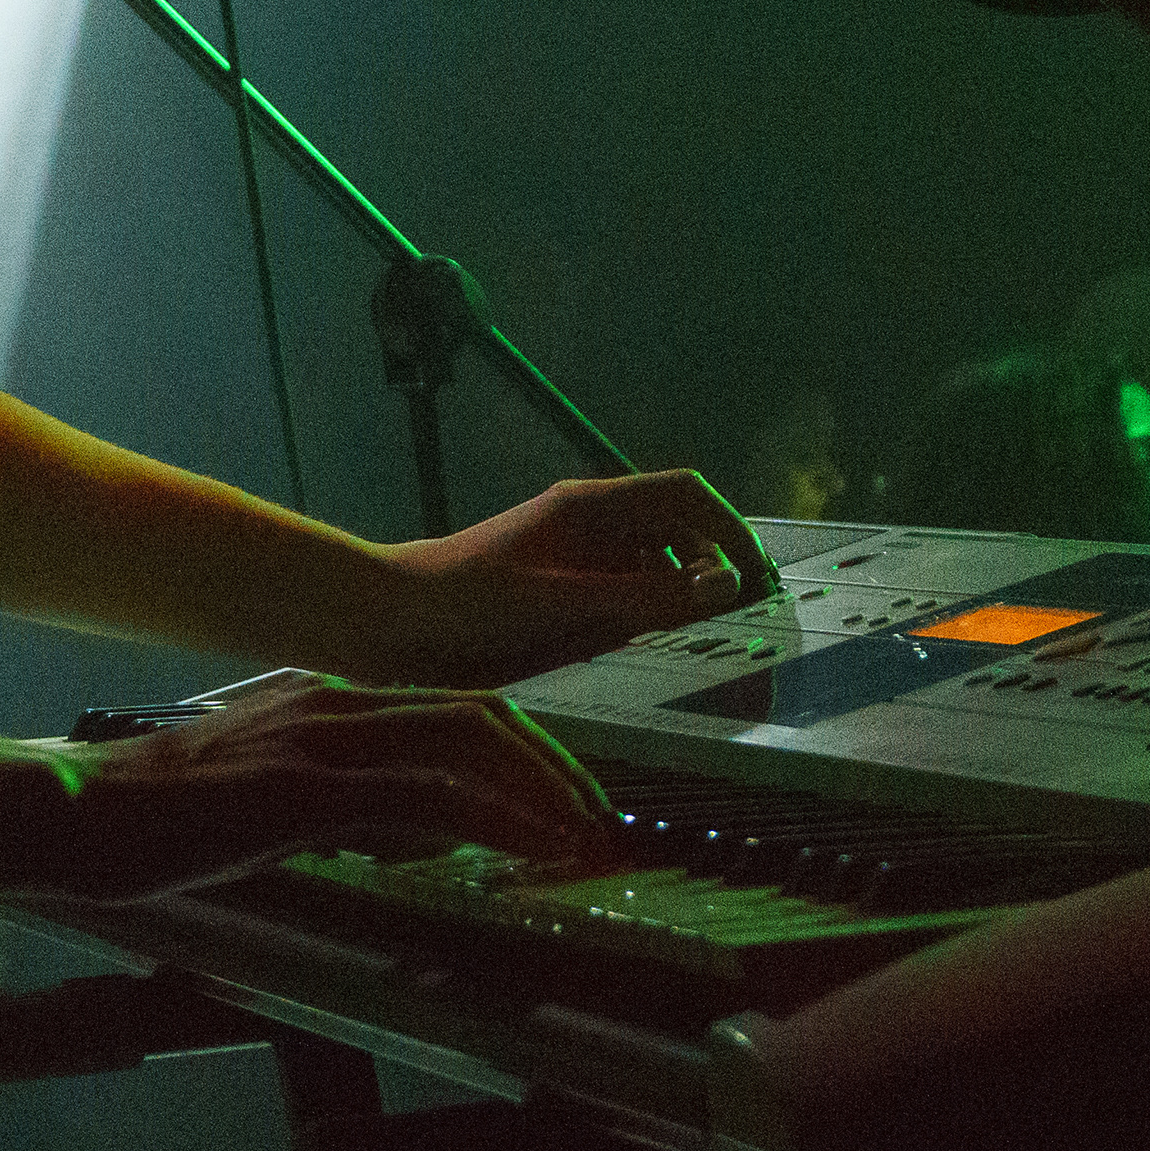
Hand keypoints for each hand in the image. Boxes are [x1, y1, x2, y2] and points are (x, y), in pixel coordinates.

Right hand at [49, 674, 621, 898]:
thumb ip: (328, 811)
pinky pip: (424, 794)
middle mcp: (331, 705)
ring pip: (466, 743)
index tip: (565, 805)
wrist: (63, 811)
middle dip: (555, 768)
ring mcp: (318, 740)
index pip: (451, 712)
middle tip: (601, 824)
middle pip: (480, 715)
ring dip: (541, 792)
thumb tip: (392, 841)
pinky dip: (492, 819)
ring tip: (586, 841)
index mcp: (322, 706)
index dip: (524, 754)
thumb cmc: (143, 818)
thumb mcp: (257, 806)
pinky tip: (528, 850)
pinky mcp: (302, 787)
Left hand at [371, 469, 765, 689]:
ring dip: (683, 600)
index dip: (731, 529)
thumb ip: (645, 596)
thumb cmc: (466, 601)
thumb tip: (726, 585)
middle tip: (745, 626)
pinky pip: (624, 599)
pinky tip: (648, 656)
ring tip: (703, 647)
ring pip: (655, 569)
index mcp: (592, 507)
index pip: (688, 494)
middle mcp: (590, 526)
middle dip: (715, 571)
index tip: (758, 581)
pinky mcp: (561, 594)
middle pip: (679, 532)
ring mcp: (576, 559)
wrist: (391, 622)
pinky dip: (647, 621)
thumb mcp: (564, 602)